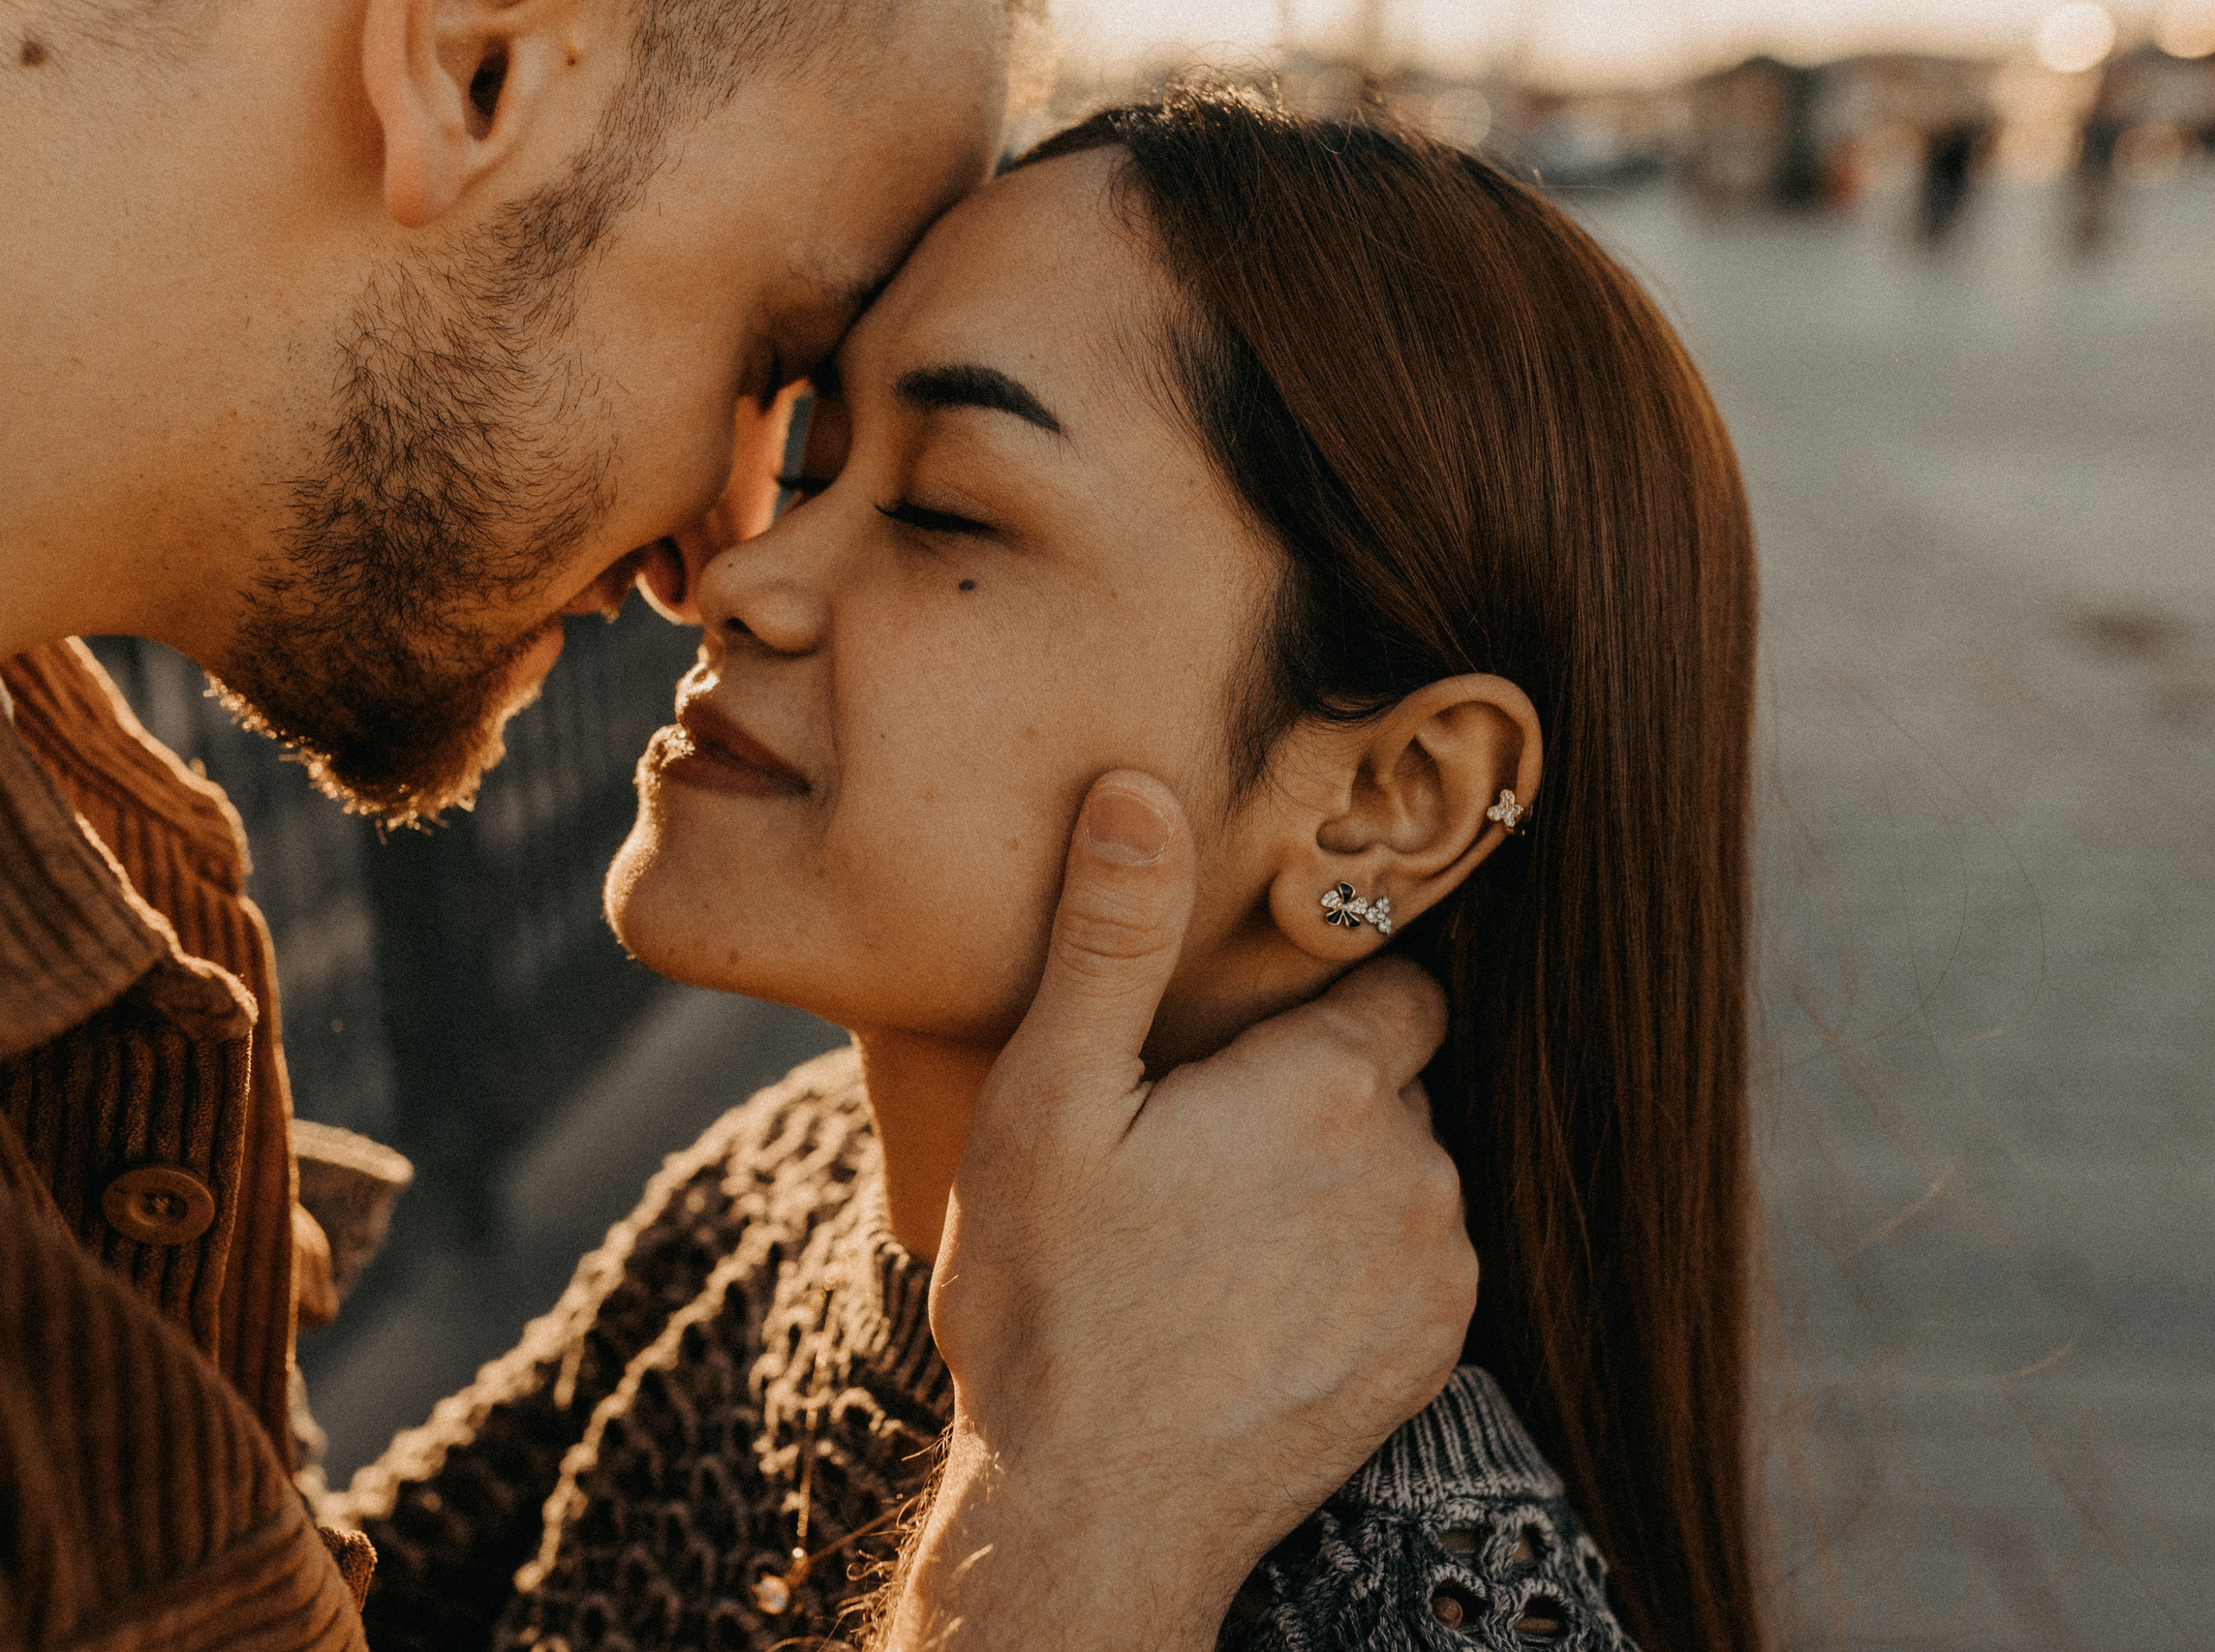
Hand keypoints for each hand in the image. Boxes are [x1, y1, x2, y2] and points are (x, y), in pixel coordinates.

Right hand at [880, 772, 1473, 1650]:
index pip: (1397, 983)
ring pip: (1404, 1172)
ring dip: (1334, 1177)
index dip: (1324, 991)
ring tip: (1214, 1227)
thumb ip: (1110, 937)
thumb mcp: (1049, 1100)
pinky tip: (1254, 1297)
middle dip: (1313, 1088)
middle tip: (1194, 1138)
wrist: (1096, 1517)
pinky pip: (1413, 1262)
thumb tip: (1141, 788)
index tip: (1246, 1028)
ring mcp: (1433, 1274)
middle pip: (1390, 1080)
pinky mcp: (1430, 1359)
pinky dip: (1353, 1263)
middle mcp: (1415, 1171)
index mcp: (1330, 1088)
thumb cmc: (1054, 1304)